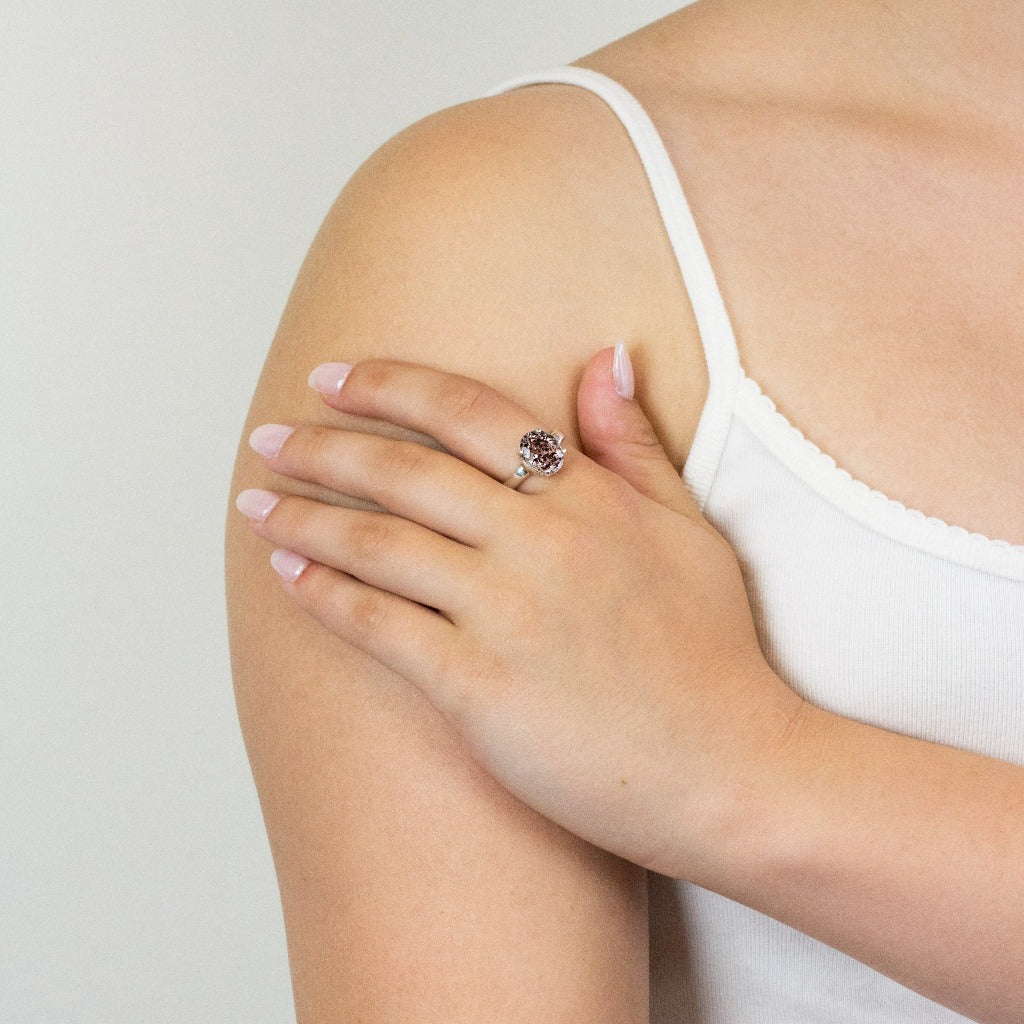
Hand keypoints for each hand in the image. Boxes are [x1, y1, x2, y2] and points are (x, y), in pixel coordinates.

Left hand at [234, 346, 806, 880]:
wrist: (730, 769)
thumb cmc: (712, 651)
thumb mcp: (689, 528)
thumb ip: (633, 443)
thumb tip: (601, 356)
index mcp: (588, 498)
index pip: (468, 415)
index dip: (389, 387)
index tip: (333, 378)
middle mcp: (539, 543)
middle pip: (405, 473)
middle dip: (323, 447)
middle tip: (269, 439)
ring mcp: (505, 615)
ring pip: (378, 545)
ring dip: (304, 519)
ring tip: (255, 504)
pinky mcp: (477, 689)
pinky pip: (380, 628)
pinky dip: (324, 596)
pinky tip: (287, 578)